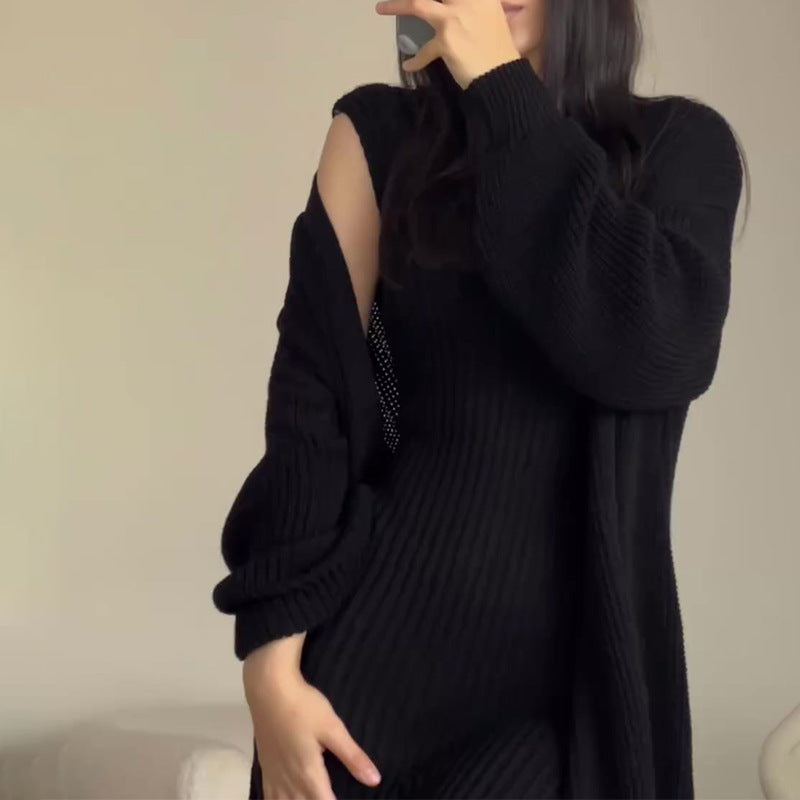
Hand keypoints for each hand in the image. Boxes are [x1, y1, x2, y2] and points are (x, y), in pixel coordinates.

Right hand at [244, 644, 380, 798]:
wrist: (268, 689)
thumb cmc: (303, 706)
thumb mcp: (333, 728)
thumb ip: (352, 756)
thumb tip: (375, 780)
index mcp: (308, 774)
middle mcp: (289, 781)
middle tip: (332, 794)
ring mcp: (274, 775)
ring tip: (312, 797)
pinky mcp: (265, 767)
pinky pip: (269, 797)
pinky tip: (287, 799)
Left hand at [375, 0, 520, 90]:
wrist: (502, 76)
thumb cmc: (498, 49)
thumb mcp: (491, 16)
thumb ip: (474, 5)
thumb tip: (454, 7)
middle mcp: (467, 0)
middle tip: (391, 0)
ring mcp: (454, 18)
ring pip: (417, 5)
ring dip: (395, 5)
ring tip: (380, 7)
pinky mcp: (446, 41)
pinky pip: (424, 51)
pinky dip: (416, 60)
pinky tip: (409, 66)